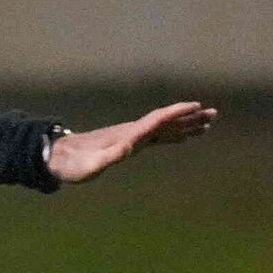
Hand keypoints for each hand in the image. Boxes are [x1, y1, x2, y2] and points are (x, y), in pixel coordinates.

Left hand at [47, 102, 216, 184]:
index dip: (175, 113)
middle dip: (189, 117)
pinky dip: (174, 134)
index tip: (196, 106)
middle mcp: (132, 133)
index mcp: (127, 135)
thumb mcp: (89, 166)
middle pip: (165, 121)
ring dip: (185, 125)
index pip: (156, 119)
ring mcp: (132, 137)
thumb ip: (107, 157)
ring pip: (164, 127)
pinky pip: (157, 136)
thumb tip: (128, 147)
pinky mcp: (129, 144)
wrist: (59, 159)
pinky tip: (185, 137)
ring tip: (208, 124)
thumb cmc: (73, 165)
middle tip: (213, 114)